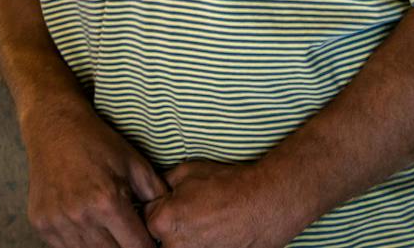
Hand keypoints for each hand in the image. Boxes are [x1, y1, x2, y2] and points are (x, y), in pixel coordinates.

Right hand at [21, 97, 167, 247]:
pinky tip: (87, 228)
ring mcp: (57, 222)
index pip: (136, 247)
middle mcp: (80, 215)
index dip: (147, 247)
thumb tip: (171, 220)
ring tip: (108, 230)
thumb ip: (157, 194)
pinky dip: (80, 244)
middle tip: (129, 236)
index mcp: (107, 201)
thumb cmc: (97, 142)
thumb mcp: (134, 162)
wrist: (53, 127)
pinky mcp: (41, 224)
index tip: (149, 243)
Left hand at [141, 159, 308, 247]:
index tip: (172, 202)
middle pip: (160, 237)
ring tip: (204, 223)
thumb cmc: (228, 185)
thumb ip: (164, 184)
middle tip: (191, 213)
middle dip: (170, 225)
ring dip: (185, 237)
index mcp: (163, 221)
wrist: (266, 203)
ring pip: (178, 246)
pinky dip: (201, 243)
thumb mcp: (188, 171)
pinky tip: (215, 232)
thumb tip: (156, 190)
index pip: (147, 216)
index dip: (160, 205)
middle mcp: (175, 246)